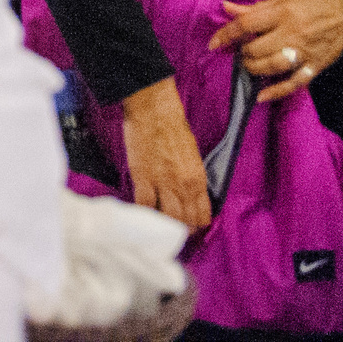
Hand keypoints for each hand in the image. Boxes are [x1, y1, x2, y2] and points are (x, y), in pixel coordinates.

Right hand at [119, 79, 211, 229]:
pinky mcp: (143, 177)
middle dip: (179, 229)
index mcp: (198, 179)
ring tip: (156, 225)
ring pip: (167, 218)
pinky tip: (140, 212)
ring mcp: (163, 183)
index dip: (195, 225)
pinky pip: (144, 205)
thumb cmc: (173, 128)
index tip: (187, 226)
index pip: (203, 215)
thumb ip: (191, 178)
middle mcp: (184, 186)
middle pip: (185, 221)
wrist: (155, 111)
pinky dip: (142, 212)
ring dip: (162, 224)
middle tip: (171, 230)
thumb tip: (185, 194)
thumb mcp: (192, 156)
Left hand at [211, 0, 342, 103]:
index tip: (214, 43)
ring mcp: (304, 52)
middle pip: (257, 49)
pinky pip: (294, 83)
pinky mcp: (315, 66)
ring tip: (250, 66)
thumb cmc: (312, 5)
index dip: (226, 34)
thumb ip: (254, 8)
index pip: (246, 25)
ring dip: (254, 69)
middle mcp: (292, 34)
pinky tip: (261, 96)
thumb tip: (225, 7)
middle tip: (241, 52)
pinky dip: (277, 91)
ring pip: (272, 66)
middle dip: (243, 53)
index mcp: (282, 13)